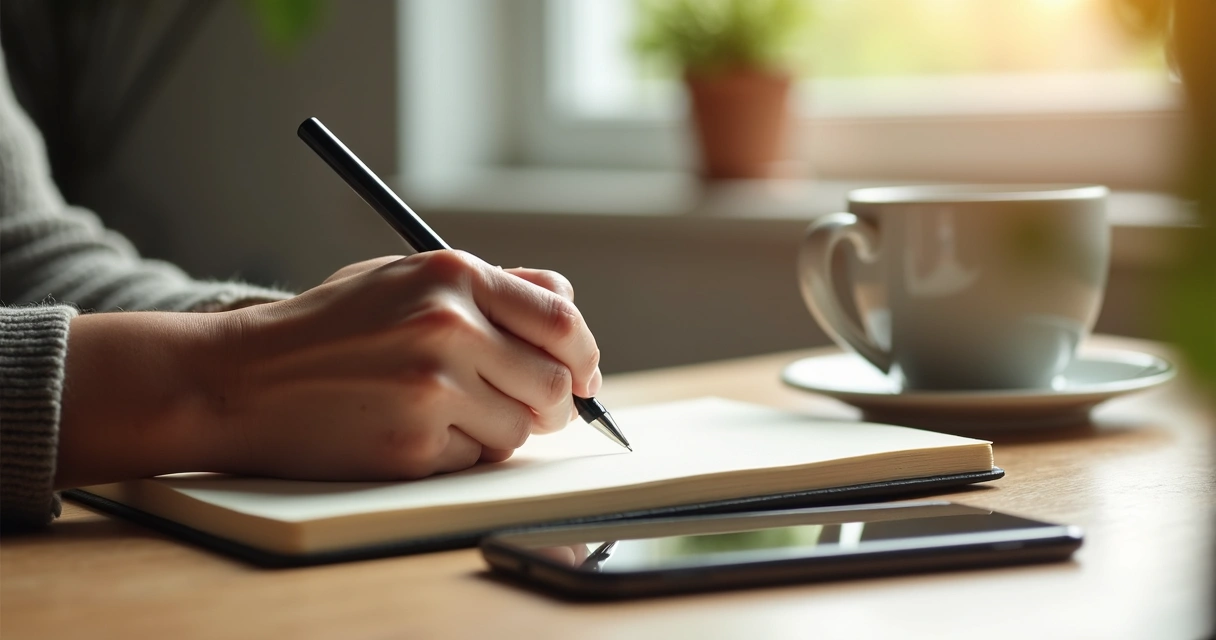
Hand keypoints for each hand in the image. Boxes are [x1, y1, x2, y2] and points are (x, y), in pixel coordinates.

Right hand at [210, 251, 600, 479]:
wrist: (241, 378)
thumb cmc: (329, 327)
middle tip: (535, 408)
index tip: (584, 376)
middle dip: (554, 404)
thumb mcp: (404, 277)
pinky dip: (458, 452)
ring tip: (447, 411)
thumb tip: (567, 306)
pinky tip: (411, 430)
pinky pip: (476, 459)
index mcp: (453, 275)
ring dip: (500, 429)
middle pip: (555, 384)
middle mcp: (450, 327)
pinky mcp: (413, 446)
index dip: (584, 356)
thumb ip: (489, 286)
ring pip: (520, 429)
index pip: (562, 321)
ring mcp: (432, 389)